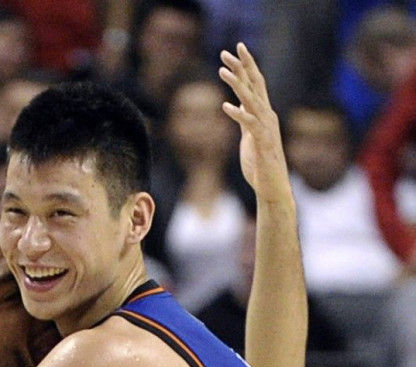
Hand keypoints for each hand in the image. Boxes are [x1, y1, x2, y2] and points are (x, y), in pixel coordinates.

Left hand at [219, 42, 291, 205]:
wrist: (272, 188)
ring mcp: (266, 129)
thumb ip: (245, 120)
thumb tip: (238, 104)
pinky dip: (238, 114)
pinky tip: (225, 106)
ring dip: (236, 84)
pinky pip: (250, 125)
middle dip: (243, 66)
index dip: (246, 66)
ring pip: (251, 100)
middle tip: (229, 50)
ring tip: (222, 70)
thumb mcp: (249, 138)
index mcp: (264, 114)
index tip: (235, 50)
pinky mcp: (263, 143)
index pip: (255, 84)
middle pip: (255, 85)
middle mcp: (268, 117)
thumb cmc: (261, 166)